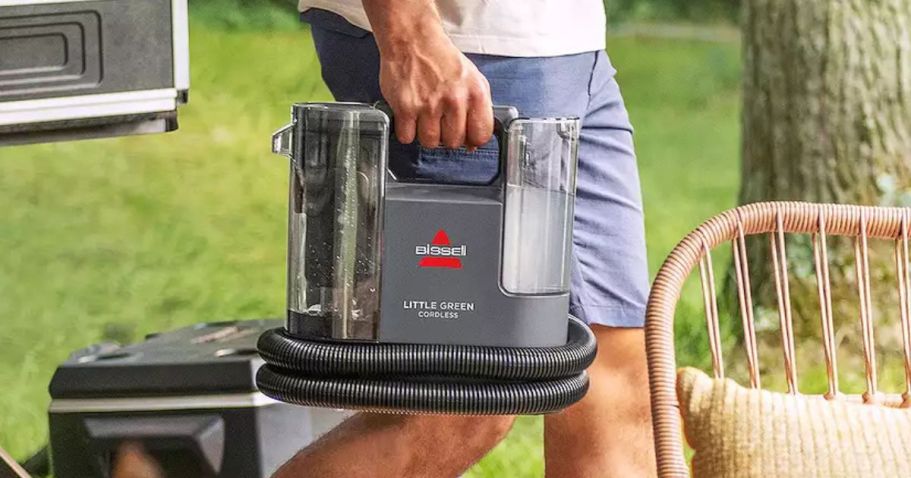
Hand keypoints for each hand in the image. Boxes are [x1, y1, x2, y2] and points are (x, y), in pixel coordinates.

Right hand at [364, 1, 493, 148]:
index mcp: (475, 93)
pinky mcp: (405, 107)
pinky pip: (407, 137)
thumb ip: (477, 110)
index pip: (481, 134)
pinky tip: (410, 116)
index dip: (472, 139)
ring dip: (426, 134)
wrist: (413, 40)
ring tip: (424, 116)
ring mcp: (428, 105)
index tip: (466, 136)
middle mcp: (454, 100)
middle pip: (454, 142)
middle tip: (440, 120)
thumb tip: (472, 143)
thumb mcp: (472, 79)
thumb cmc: (441, 59)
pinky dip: (407, 130)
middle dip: (446, 135)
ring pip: (430, 142)